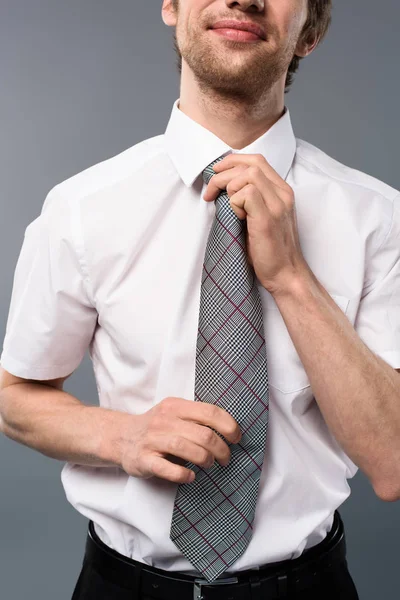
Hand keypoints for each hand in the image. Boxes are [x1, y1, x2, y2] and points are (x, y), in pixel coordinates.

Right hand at [119, 397, 241, 483]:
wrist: (120, 436)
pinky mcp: (144, 460)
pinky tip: (190, 477)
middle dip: (221, 449)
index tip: (236, 439)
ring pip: (186, 448)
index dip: (229, 427)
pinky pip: (167, 468)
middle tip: (225, 458)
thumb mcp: (173, 413)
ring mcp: (153, 440)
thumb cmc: (156, 426)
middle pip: (203, 434)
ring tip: (210, 465)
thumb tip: (229, 431)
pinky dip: (182, 474)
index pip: (210, 412)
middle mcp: (164, 420)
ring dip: (205, 460)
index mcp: (176, 406)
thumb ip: (196, 418)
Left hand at [203, 153, 308, 295]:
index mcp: (282, 192)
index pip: (257, 161)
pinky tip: (236, 217)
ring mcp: (277, 206)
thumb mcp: (261, 218)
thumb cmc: (270, 251)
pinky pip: (246, 194)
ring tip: (223, 205)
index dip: (233, 162)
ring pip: (248, 175)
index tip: (216, 174)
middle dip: (224, 173)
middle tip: (210, 191)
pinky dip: (234, 202)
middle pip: (251, 164)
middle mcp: (283, 195)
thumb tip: (223, 187)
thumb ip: (250, 200)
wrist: (285, 275)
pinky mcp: (267, 219)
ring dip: (228, 186)